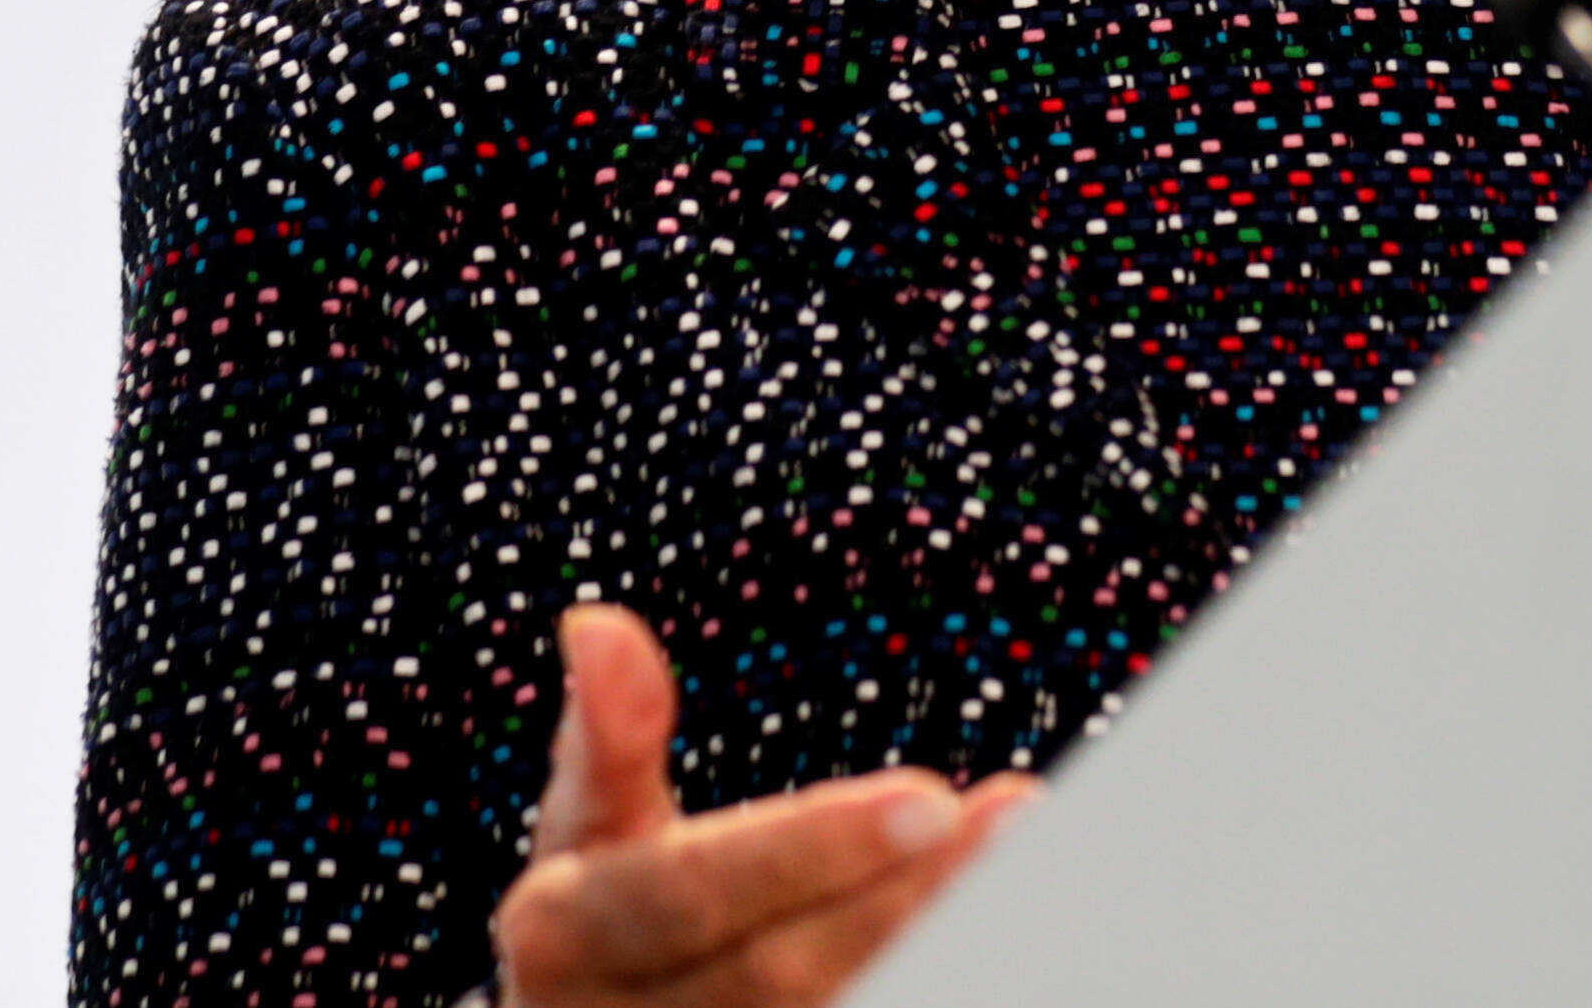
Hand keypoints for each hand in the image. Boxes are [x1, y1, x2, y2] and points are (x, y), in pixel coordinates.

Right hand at [490, 606, 1033, 1006]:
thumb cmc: (605, 918)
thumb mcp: (589, 827)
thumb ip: (608, 735)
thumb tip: (595, 620)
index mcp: (562, 941)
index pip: (687, 894)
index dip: (807, 849)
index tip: (931, 795)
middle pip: (772, 976)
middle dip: (899, 898)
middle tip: (1014, 818)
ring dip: (932, 947)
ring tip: (1030, 870)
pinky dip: (928, 982)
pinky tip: (1001, 939)